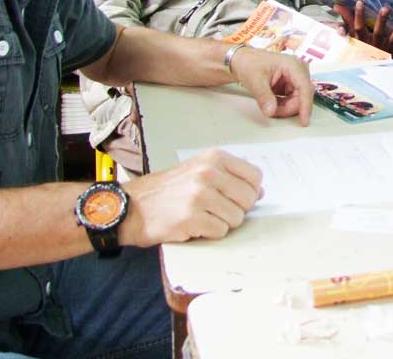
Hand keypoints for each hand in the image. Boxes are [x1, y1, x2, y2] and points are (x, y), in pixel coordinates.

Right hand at [121, 149, 262, 245]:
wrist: (132, 206)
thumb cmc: (168, 190)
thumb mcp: (199, 170)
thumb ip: (230, 177)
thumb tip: (260, 192)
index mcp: (214, 158)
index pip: (255, 176)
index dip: (250, 191)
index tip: (235, 197)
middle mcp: (209, 173)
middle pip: (249, 199)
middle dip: (237, 210)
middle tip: (216, 210)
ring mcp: (200, 195)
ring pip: (236, 218)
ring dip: (222, 222)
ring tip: (201, 216)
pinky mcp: (192, 218)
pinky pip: (220, 231)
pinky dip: (209, 233)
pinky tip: (193, 225)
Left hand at [230, 47, 312, 124]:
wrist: (244, 61)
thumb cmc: (250, 63)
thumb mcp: (255, 80)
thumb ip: (264, 96)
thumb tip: (271, 111)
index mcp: (293, 65)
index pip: (305, 87)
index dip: (305, 105)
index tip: (303, 120)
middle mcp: (299, 71)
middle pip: (302, 97)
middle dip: (288, 107)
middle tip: (271, 110)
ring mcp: (296, 78)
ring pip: (298, 101)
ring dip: (285, 107)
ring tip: (268, 103)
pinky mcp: (292, 85)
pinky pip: (293, 101)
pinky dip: (283, 105)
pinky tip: (272, 101)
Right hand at [334, 0, 392, 56]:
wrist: (370, 72)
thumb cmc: (360, 50)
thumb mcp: (351, 37)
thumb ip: (345, 22)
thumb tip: (336, 6)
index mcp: (362, 40)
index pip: (358, 27)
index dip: (358, 15)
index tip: (360, 2)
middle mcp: (374, 45)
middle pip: (378, 32)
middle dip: (381, 20)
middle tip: (385, 8)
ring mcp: (385, 50)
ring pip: (392, 39)